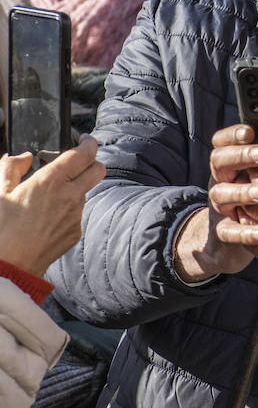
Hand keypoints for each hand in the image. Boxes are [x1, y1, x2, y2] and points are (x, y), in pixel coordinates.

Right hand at [0, 135, 104, 275]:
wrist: (8, 267)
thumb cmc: (0, 230)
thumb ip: (11, 167)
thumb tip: (25, 157)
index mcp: (51, 181)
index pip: (85, 153)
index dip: (89, 143)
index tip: (84, 140)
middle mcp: (70, 196)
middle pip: (98, 169)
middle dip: (91, 162)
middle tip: (76, 162)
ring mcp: (75, 215)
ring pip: (85, 192)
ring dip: (75, 187)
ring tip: (49, 195)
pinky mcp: (75, 232)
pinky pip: (77, 213)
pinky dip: (67, 209)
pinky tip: (46, 217)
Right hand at [173, 123, 257, 281]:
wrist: (236, 238)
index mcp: (237, 162)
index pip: (225, 140)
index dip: (234, 134)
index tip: (251, 131)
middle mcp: (224, 180)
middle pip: (220, 161)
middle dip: (241, 156)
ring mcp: (221, 206)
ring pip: (221, 194)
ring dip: (241, 192)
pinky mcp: (224, 232)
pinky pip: (228, 231)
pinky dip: (244, 232)